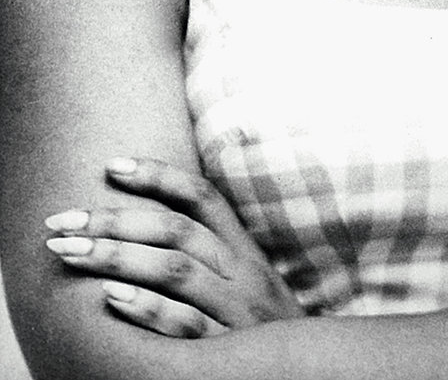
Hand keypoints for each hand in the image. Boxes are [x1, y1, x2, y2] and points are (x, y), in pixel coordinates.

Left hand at [45, 156, 303, 338]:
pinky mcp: (227, 350)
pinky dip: (147, 308)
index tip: (111, 165)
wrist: (310, 374)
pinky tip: (111, 298)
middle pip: (176, 231)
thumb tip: (148, 217)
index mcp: (244, 250)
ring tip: (71, 253)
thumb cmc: (262, 326)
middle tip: (61, 222)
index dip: (158, 176)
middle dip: (114, 220)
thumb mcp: (246, 280)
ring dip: (118, 258)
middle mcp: (242, 273)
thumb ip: (211, 250)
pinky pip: (184, 325)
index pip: (202, 197)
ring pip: (176, 270)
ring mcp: (236, 311)